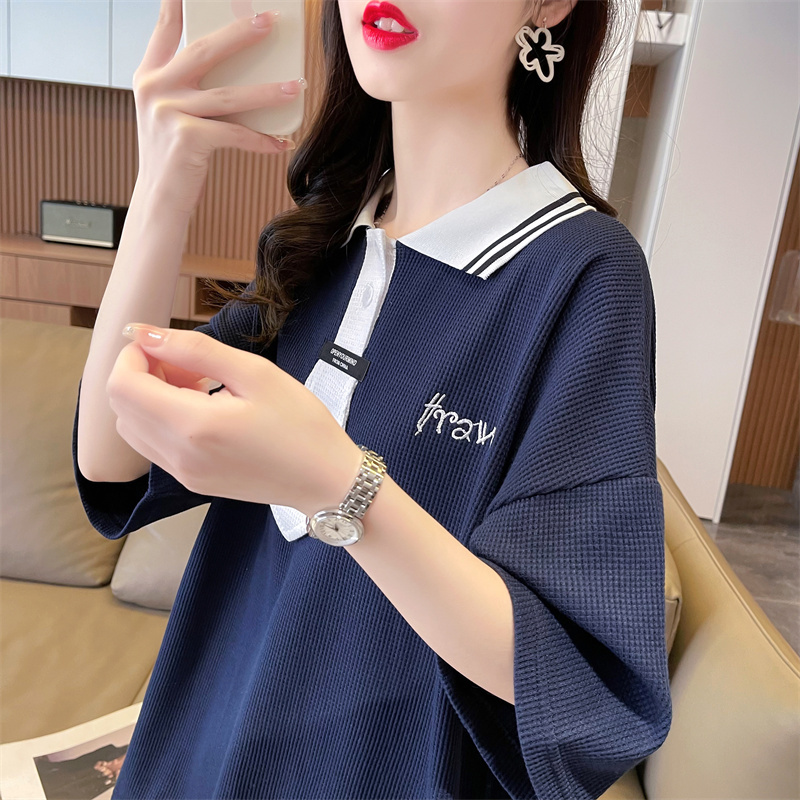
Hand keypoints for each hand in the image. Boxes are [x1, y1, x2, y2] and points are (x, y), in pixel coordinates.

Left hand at [106, 324, 363, 516]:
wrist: (324, 480)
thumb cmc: (300, 423)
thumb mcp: (254, 372)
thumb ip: (194, 350)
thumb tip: (142, 333)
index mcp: (192, 425)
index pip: (121, 385)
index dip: (134, 355)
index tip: (170, 346)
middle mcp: (177, 455)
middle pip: (121, 405)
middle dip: (143, 374)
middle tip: (189, 365)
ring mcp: (181, 473)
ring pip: (131, 426)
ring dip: (150, 398)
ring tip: (197, 387)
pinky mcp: (190, 482)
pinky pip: (152, 445)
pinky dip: (162, 420)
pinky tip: (202, 410)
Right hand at [133, 0, 303, 214]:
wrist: (160, 200)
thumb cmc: (174, 157)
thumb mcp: (170, 114)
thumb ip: (189, 86)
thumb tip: (236, 67)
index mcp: (149, 76)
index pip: (166, 29)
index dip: (180, 4)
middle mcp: (154, 88)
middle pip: (204, 51)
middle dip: (240, 33)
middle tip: (270, 21)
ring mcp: (168, 112)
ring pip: (228, 95)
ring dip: (268, 91)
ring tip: (297, 86)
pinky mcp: (186, 138)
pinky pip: (234, 133)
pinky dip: (260, 139)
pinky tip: (281, 142)